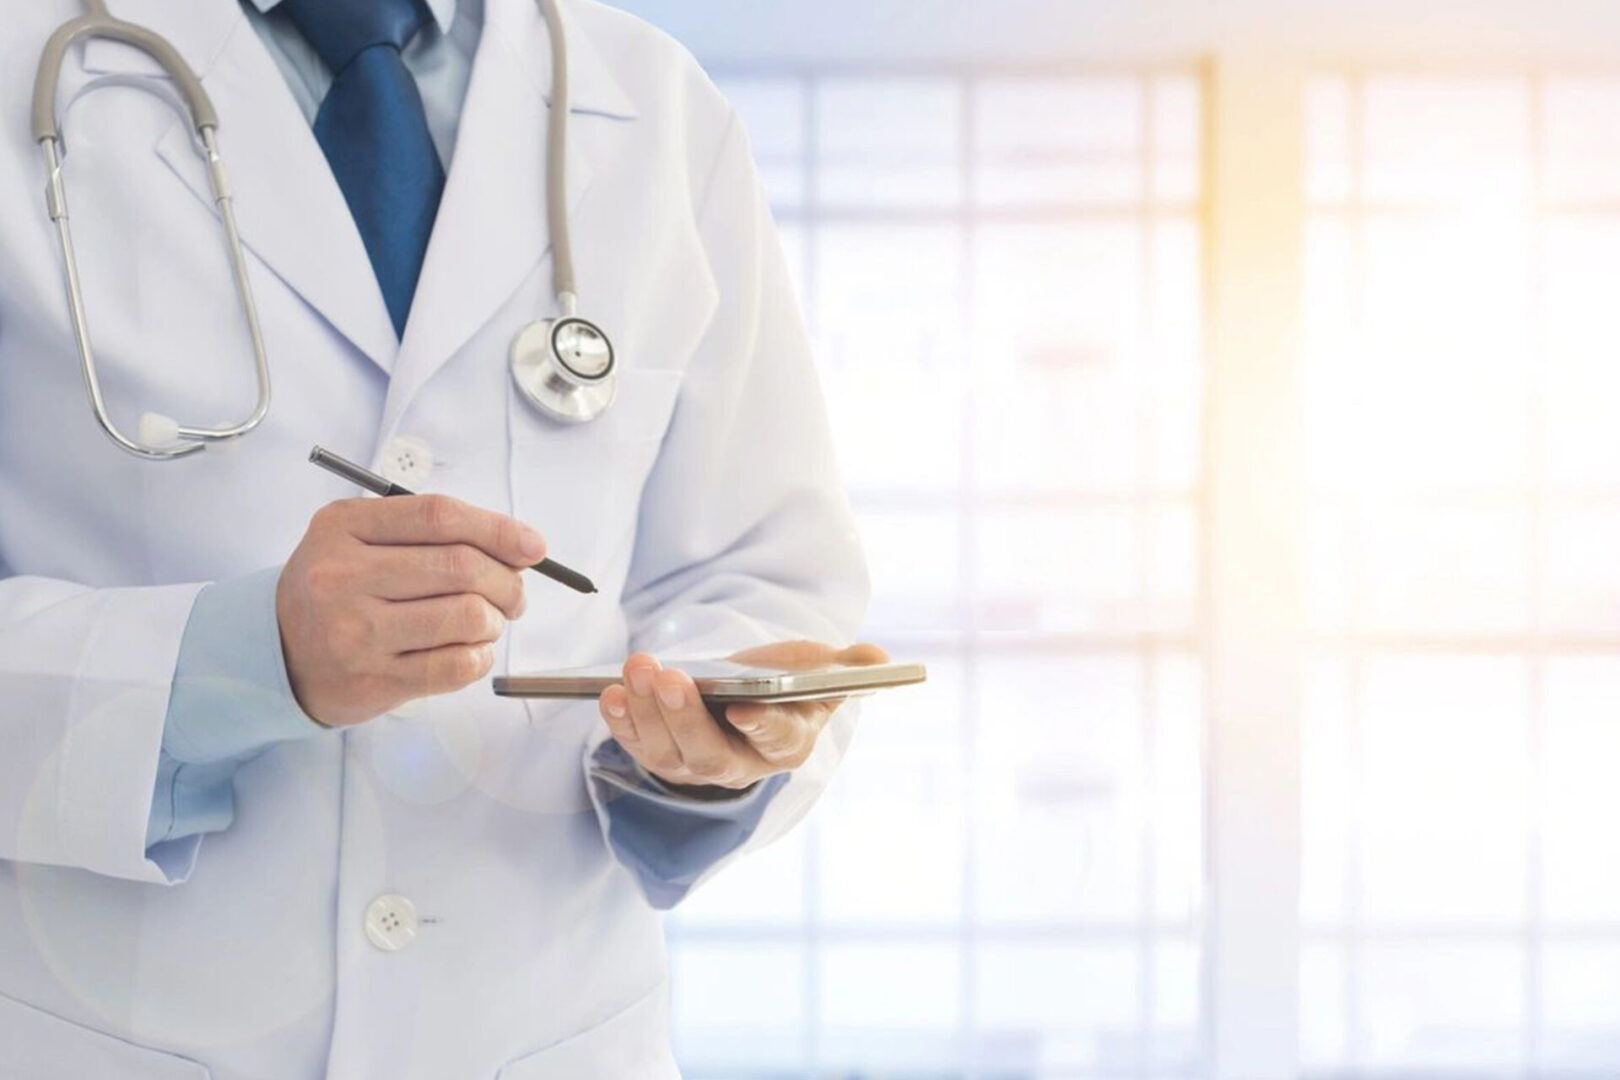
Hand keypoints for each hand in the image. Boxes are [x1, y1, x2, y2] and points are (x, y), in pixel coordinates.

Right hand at [276, 495, 545, 726]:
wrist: (275, 653)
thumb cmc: (337, 588)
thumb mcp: (359, 539)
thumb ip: (429, 533)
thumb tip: (519, 548)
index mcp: (343, 527)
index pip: (439, 517)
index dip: (498, 529)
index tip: (534, 547)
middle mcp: (343, 576)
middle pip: (461, 567)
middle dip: (508, 581)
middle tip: (513, 594)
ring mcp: (355, 632)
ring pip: (466, 616)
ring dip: (495, 621)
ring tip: (486, 623)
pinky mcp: (372, 681)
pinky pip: (455, 667)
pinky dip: (481, 657)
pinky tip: (471, 651)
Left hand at [596, 640, 889, 794]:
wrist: (750, 695)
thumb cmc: (789, 683)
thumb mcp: (821, 669)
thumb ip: (848, 665)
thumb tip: (877, 659)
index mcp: (789, 744)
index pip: (776, 740)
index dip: (761, 725)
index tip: (743, 707)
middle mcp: (742, 766)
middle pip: (710, 754)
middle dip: (686, 716)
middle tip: (669, 676)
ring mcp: (698, 766)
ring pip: (668, 752)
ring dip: (647, 711)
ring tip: (638, 668)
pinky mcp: (663, 757)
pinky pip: (638, 746)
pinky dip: (622, 722)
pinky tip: (610, 693)